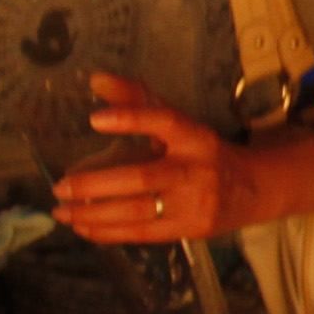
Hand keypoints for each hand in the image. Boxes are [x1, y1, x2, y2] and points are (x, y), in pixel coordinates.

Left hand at [53, 74, 263, 244]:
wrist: (253, 189)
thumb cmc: (203, 152)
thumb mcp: (179, 122)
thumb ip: (137, 100)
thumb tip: (95, 79)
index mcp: (195, 136)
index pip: (165, 121)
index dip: (132, 118)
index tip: (94, 120)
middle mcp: (196, 168)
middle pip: (142, 177)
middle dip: (96, 184)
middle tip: (60, 186)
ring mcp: (195, 203)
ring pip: (138, 210)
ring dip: (94, 213)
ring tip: (62, 211)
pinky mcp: (190, 229)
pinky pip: (143, 233)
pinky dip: (108, 232)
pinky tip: (83, 228)